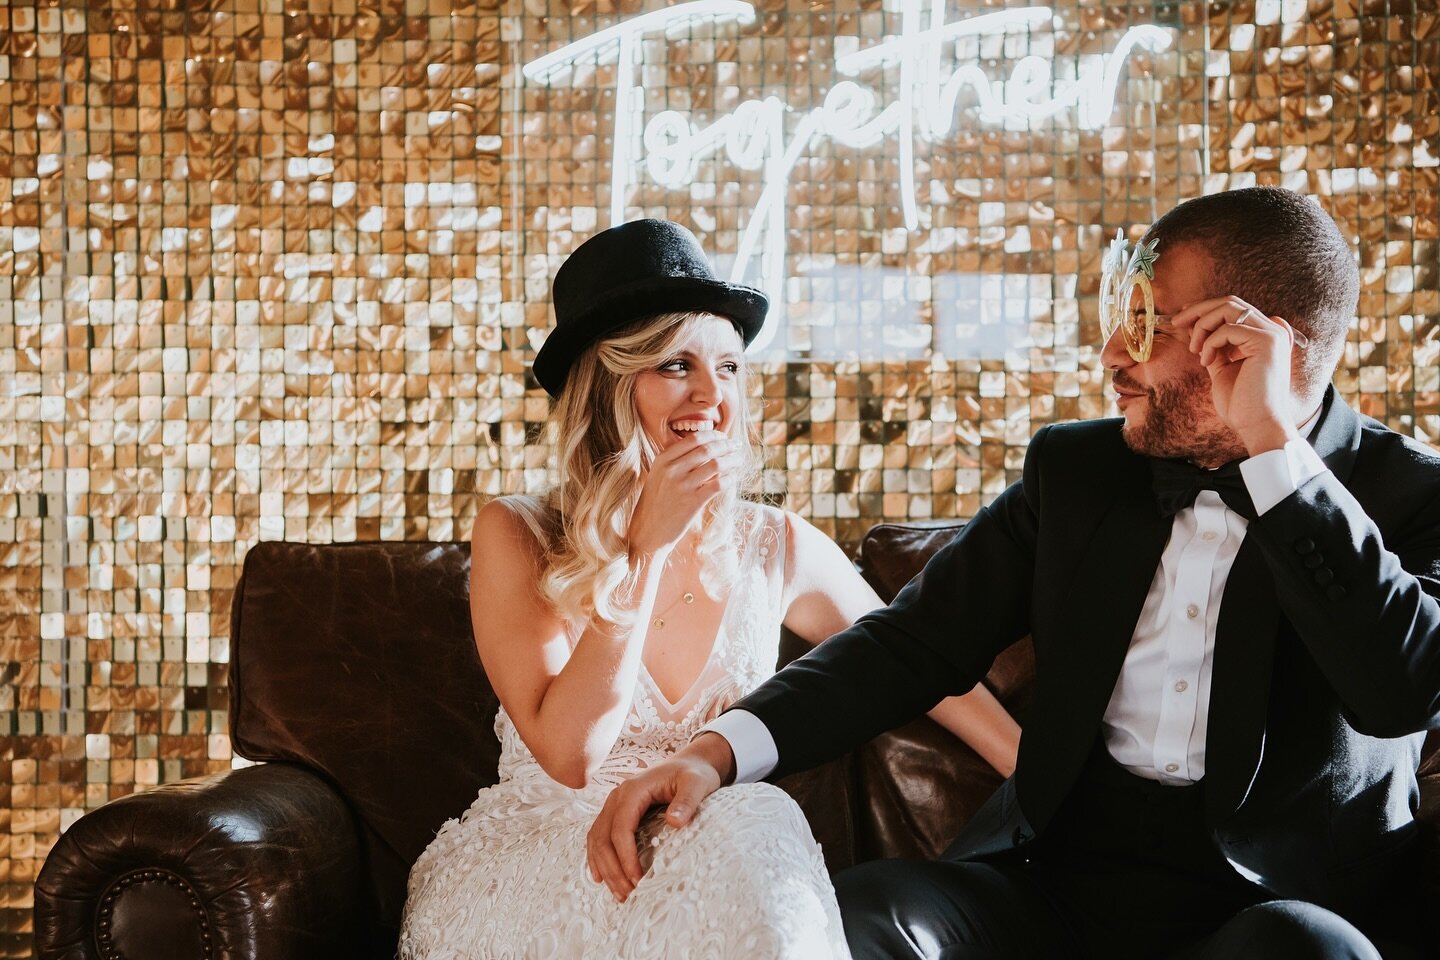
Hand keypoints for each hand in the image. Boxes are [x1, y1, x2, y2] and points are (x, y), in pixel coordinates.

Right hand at [585, 734, 732, 901]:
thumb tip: (675, 822)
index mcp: (632, 790)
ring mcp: (614, 805)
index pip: (621, 828)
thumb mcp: (697, 784)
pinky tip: (601, 877)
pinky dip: (598, 858)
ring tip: (619, 893)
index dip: (625, 856)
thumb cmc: (694, 774)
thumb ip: (687, 801)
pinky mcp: (616, 813)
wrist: (689, 764)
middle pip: (603, 837)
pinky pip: (599, 836)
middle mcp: (617, 797)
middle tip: (627, 894)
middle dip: (612, 869)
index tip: (637, 880)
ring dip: (604, 868)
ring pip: (597, 839)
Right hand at [628, 432, 746, 556]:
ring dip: (732, 460)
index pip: (693, 439)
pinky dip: (729, 479)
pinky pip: (718, 484)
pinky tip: (733, 478)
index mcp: (662, 460)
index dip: (713, 435)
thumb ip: (676, 461)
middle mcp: (672, 470)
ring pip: (716, 465)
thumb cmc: (655, 504)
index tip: (723, 437)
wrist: (648, 532)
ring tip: (739, 460)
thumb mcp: (658, 476)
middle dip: (726, 445)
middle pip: (707, 449)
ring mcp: (682, 486)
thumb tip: (707, 447)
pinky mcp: (693, 503)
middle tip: (736, 446)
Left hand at [1171, 296, 1301, 455]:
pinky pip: (1228, 329)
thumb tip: (1195, 329)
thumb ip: (1215, 347)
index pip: (1234, 307)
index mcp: (1265, 335)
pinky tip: (1205, 361)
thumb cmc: (1241, 404)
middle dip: (1198, 310)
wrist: (1257, 425)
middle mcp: (1273, 329)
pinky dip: (1210, 342)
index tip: (1183, 317)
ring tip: (1193, 348)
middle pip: (1230, 302)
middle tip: (1177, 322)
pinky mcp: (1267, 342)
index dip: (1206, 308)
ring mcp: (1273, 334)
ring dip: (1202, 325)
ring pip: (1228, 308)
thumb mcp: (1222, 368)